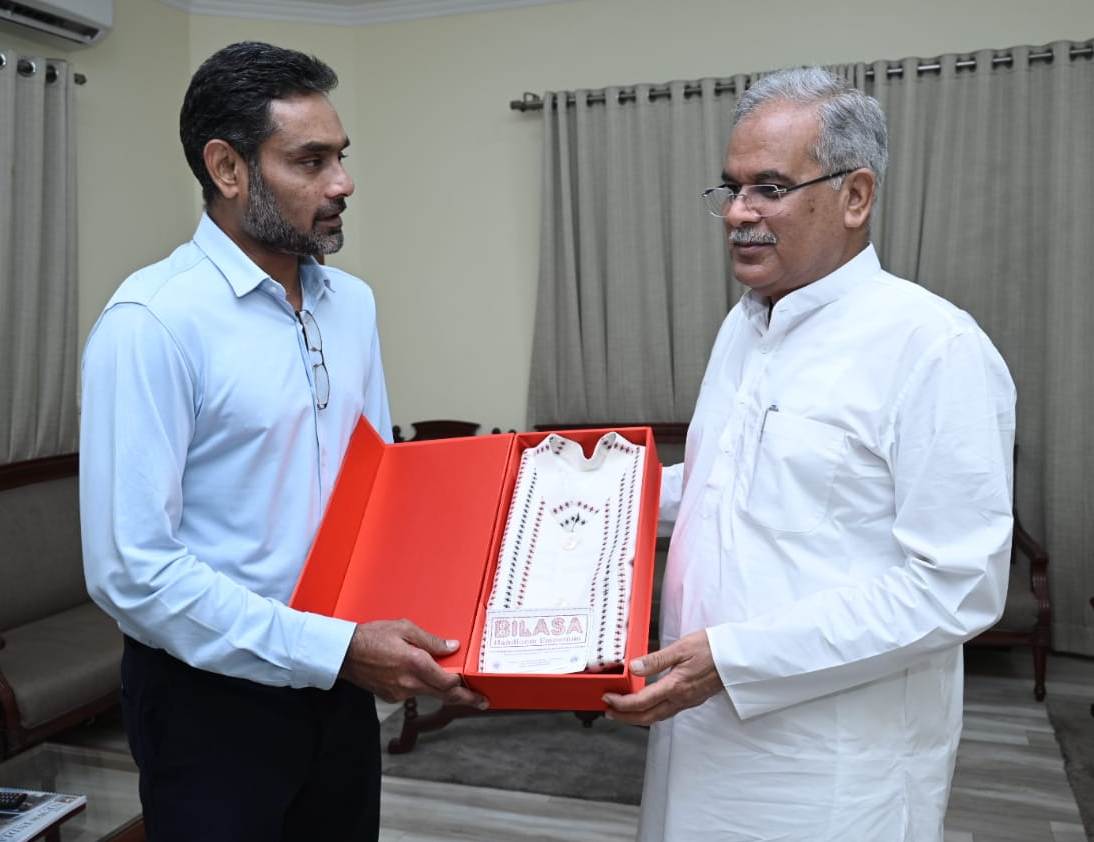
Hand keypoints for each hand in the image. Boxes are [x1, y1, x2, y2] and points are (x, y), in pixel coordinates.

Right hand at [339, 619, 487, 708]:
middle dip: (464, 699)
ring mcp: (399, 693)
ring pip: (429, 694)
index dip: (465, 688)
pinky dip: (422, 686)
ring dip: (442, 691)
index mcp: (415, 664)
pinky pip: (413, 693)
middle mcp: (409, 683)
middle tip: (481, 702)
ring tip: (454, 683)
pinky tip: (421, 675)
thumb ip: (430, 640)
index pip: (448, 683)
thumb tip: (451, 647)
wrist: (344, 654)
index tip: (478, 693)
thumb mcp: (404, 628)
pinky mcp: (391, 696)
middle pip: (443, 695)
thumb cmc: (371, 637)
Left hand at [601, 630, 722, 725]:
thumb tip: (633, 668)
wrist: (738, 656)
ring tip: (623, 711)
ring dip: (638, 716)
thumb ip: (655, 660)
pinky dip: (652, 711)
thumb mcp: (680, 648)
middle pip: (647, 716)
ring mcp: (688, 701)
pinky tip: (647, 704)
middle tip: (609, 711)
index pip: (642, 702)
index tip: (607, 698)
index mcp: (675, 686)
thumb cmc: (711, 648)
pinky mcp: (693, 699)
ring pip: (658, 716)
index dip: (621, 703)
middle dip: (625, 717)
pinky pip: (668, 711)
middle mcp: (681, 699)